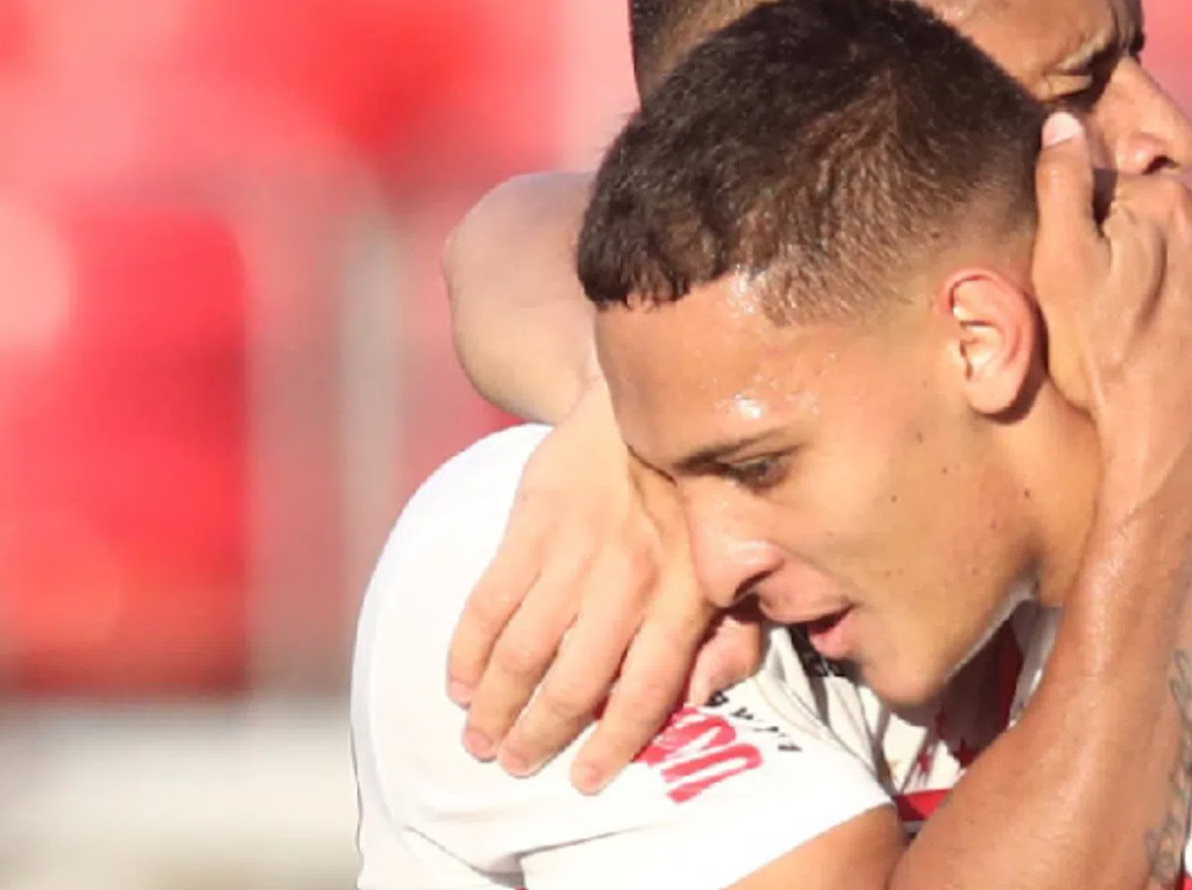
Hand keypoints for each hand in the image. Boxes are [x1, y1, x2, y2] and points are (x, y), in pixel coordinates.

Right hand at [446, 384, 760, 791]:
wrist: (632, 409)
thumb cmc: (690, 503)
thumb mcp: (731, 566)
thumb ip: (730, 637)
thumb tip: (699, 698)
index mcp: (685, 595)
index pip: (648, 689)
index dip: (615, 744)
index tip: (586, 781)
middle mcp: (630, 578)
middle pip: (574, 681)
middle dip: (539, 736)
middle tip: (516, 765)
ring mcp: (575, 551)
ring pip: (522, 651)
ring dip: (494, 706)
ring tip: (480, 739)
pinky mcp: (529, 525)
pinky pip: (487, 603)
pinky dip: (466, 653)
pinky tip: (461, 684)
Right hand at [1029, 112, 1191, 491]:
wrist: (1171, 443)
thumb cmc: (1105, 361)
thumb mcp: (1059, 272)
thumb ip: (1061, 186)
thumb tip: (1063, 122)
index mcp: (1167, 203)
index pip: (1117, 191)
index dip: (1092, 232)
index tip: (1088, 278)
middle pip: (1165, 218)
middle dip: (1142, 247)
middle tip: (1119, 308)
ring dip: (1181, 273)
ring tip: (1156, 325)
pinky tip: (1189, 335)